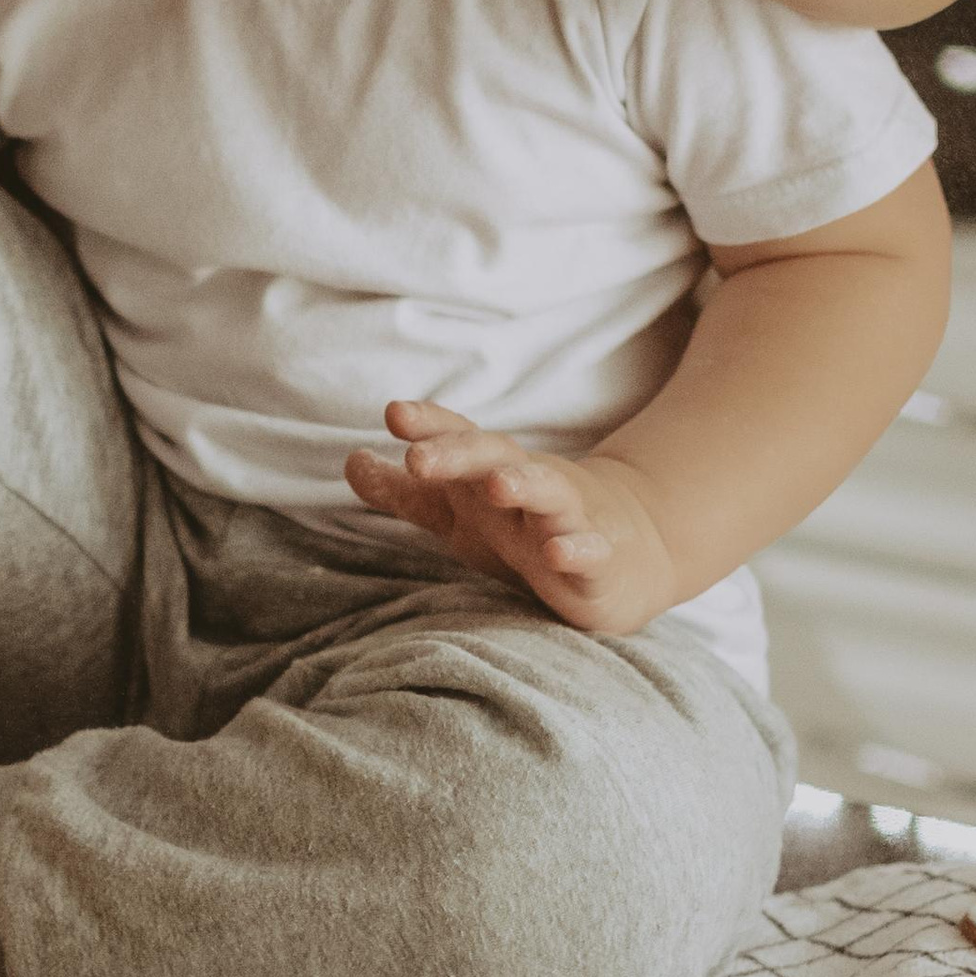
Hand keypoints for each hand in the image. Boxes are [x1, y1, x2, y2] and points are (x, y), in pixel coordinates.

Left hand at [346, 400, 679, 636]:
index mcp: (491, 473)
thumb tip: (351, 462)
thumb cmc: (524, 528)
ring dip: (523, 486)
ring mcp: (568, 520)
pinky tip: (557, 552)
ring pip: (548, 495)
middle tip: (418, 458)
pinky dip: (576, 549)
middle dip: (459, 454)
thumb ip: (408, 494)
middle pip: (496, 458)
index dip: (430, 424)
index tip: (393, 414)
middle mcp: (528, 488)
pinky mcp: (597, 562)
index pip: (460, 439)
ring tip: (495, 485)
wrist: (624, 553)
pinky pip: (589, 551)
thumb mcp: (461, 514)